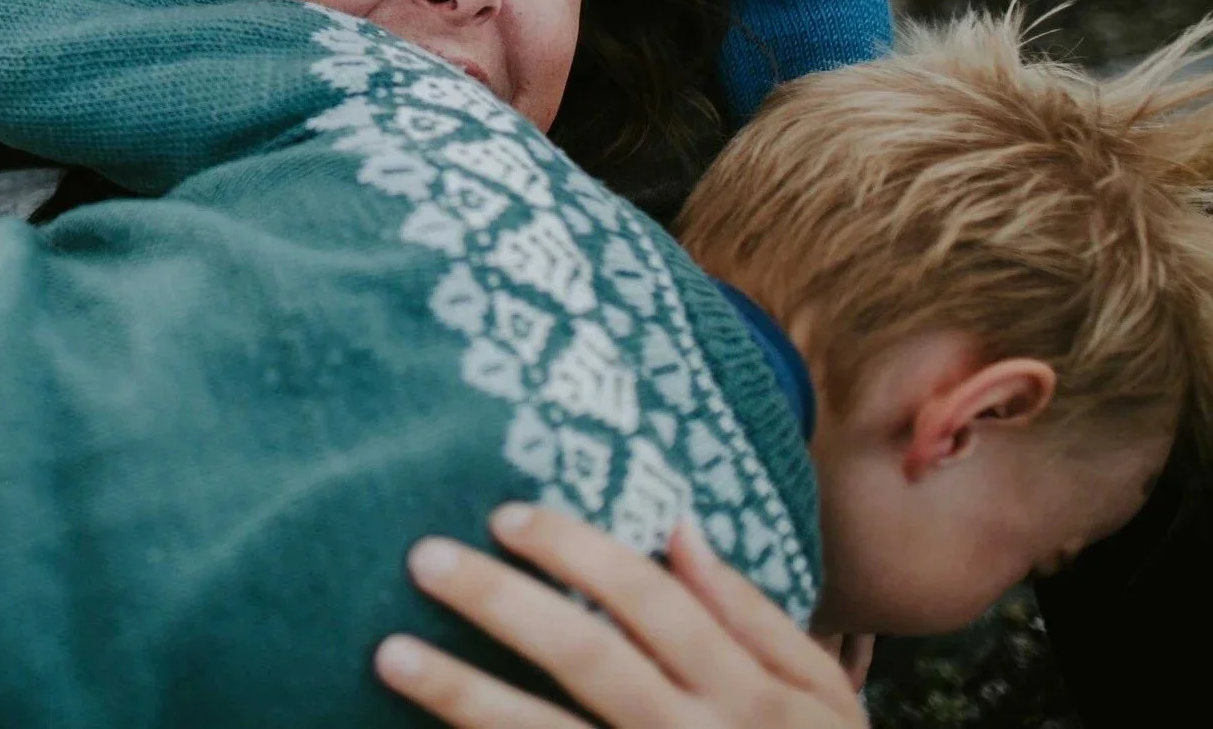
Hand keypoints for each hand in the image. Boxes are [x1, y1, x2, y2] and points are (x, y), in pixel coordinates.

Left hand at [374, 504, 865, 728]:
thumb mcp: (822, 698)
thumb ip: (753, 616)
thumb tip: (677, 530)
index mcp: (749, 694)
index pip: (651, 600)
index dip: (577, 552)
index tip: (505, 515)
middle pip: (589, 658)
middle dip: (503, 604)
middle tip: (423, 557)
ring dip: (467, 696)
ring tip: (390, 654)